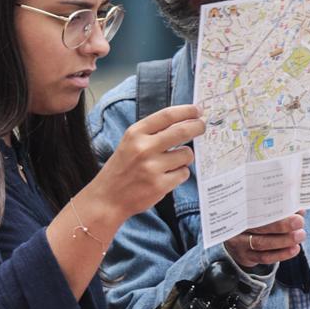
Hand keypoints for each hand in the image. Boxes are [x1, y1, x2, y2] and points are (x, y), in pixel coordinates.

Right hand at [91, 103, 206, 224]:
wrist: (107, 198)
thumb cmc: (122, 168)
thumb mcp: (130, 143)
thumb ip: (153, 132)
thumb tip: (184, 122)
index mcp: (135, 133)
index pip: (167, 116)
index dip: (186, 111)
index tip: (198, 110)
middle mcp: (143, 148)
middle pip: (182, 131)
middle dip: (197, 127)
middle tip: (202, 127)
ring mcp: (152, 167)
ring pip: (187, 155)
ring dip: (186, 157)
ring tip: (173, 162)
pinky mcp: (159, 185)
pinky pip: (184, 173)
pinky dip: (180, 174)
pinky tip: (168, 176)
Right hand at [225, 212, 305, 270]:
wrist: (239, 239)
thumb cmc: (256, 220)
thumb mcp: (264, 211)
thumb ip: (281, 208)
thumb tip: (299, 210)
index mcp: (241, 210)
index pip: (255, 208)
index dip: (273, 207)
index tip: (291, 205)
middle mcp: (238, 226)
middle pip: (259, 227)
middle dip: (281, 225)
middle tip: (299, 221)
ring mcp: (240, 243)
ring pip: (262, 243)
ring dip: (284, 241)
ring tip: (300, 235)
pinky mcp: (247, 256)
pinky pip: (265, 257)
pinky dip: (281, 254)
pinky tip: (294, 249)